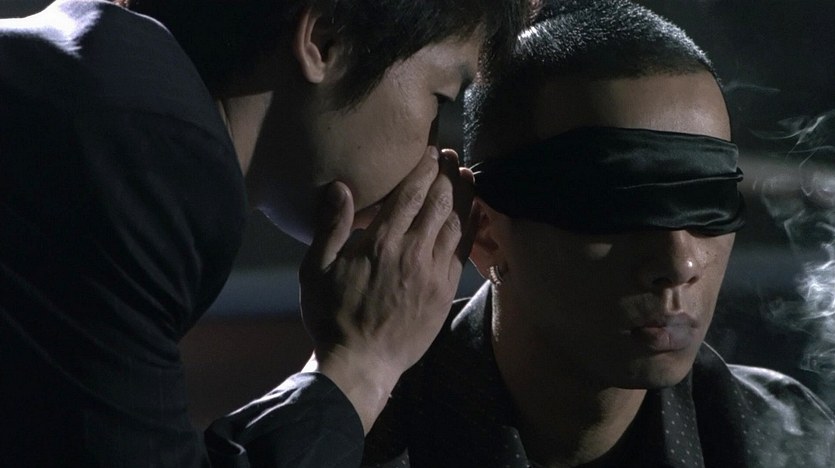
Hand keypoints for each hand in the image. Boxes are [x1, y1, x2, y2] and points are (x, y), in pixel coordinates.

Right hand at [298, 146, 474, 432]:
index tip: (430, 150)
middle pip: (438, 202)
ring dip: (462, 194)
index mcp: (380, 243)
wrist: (361, 363)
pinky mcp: (445, 291)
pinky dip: (470, 226)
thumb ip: (331, 227)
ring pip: (455, 223)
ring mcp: (433, 273)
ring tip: (465, 174)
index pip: (410, 194)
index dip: (423, 168)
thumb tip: (340, 187)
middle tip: (449, 154)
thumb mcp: (316, 270)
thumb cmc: (332, 316)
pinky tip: (472, 213)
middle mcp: (412, 252)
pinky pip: (463, 250)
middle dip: (446, 173)